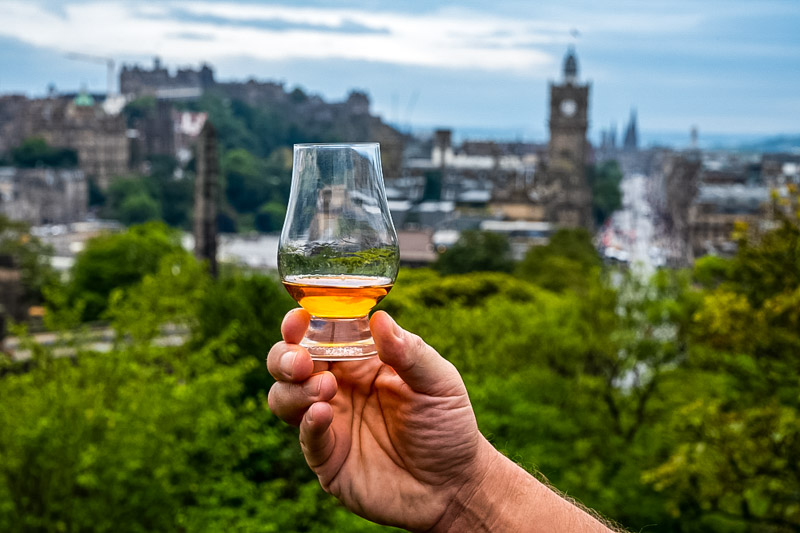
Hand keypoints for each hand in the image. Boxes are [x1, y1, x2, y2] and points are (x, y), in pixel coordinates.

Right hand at [267, 309, 495, 531]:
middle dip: (285, 356)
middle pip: (289, 363)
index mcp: (361, 361)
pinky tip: (322, 413)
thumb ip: (409, 352)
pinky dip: (308, 422)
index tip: (299, 319)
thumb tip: (379, 318)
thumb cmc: (449, 426)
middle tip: (301, 361)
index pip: (322, 334)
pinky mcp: (328, 457)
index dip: (302, 325)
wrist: (453, 486)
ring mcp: (331, 422)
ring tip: (325, 389)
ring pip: (284, 397)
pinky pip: (305, 435)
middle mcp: (339, 387)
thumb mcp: (438, 382)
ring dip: (294, 389)